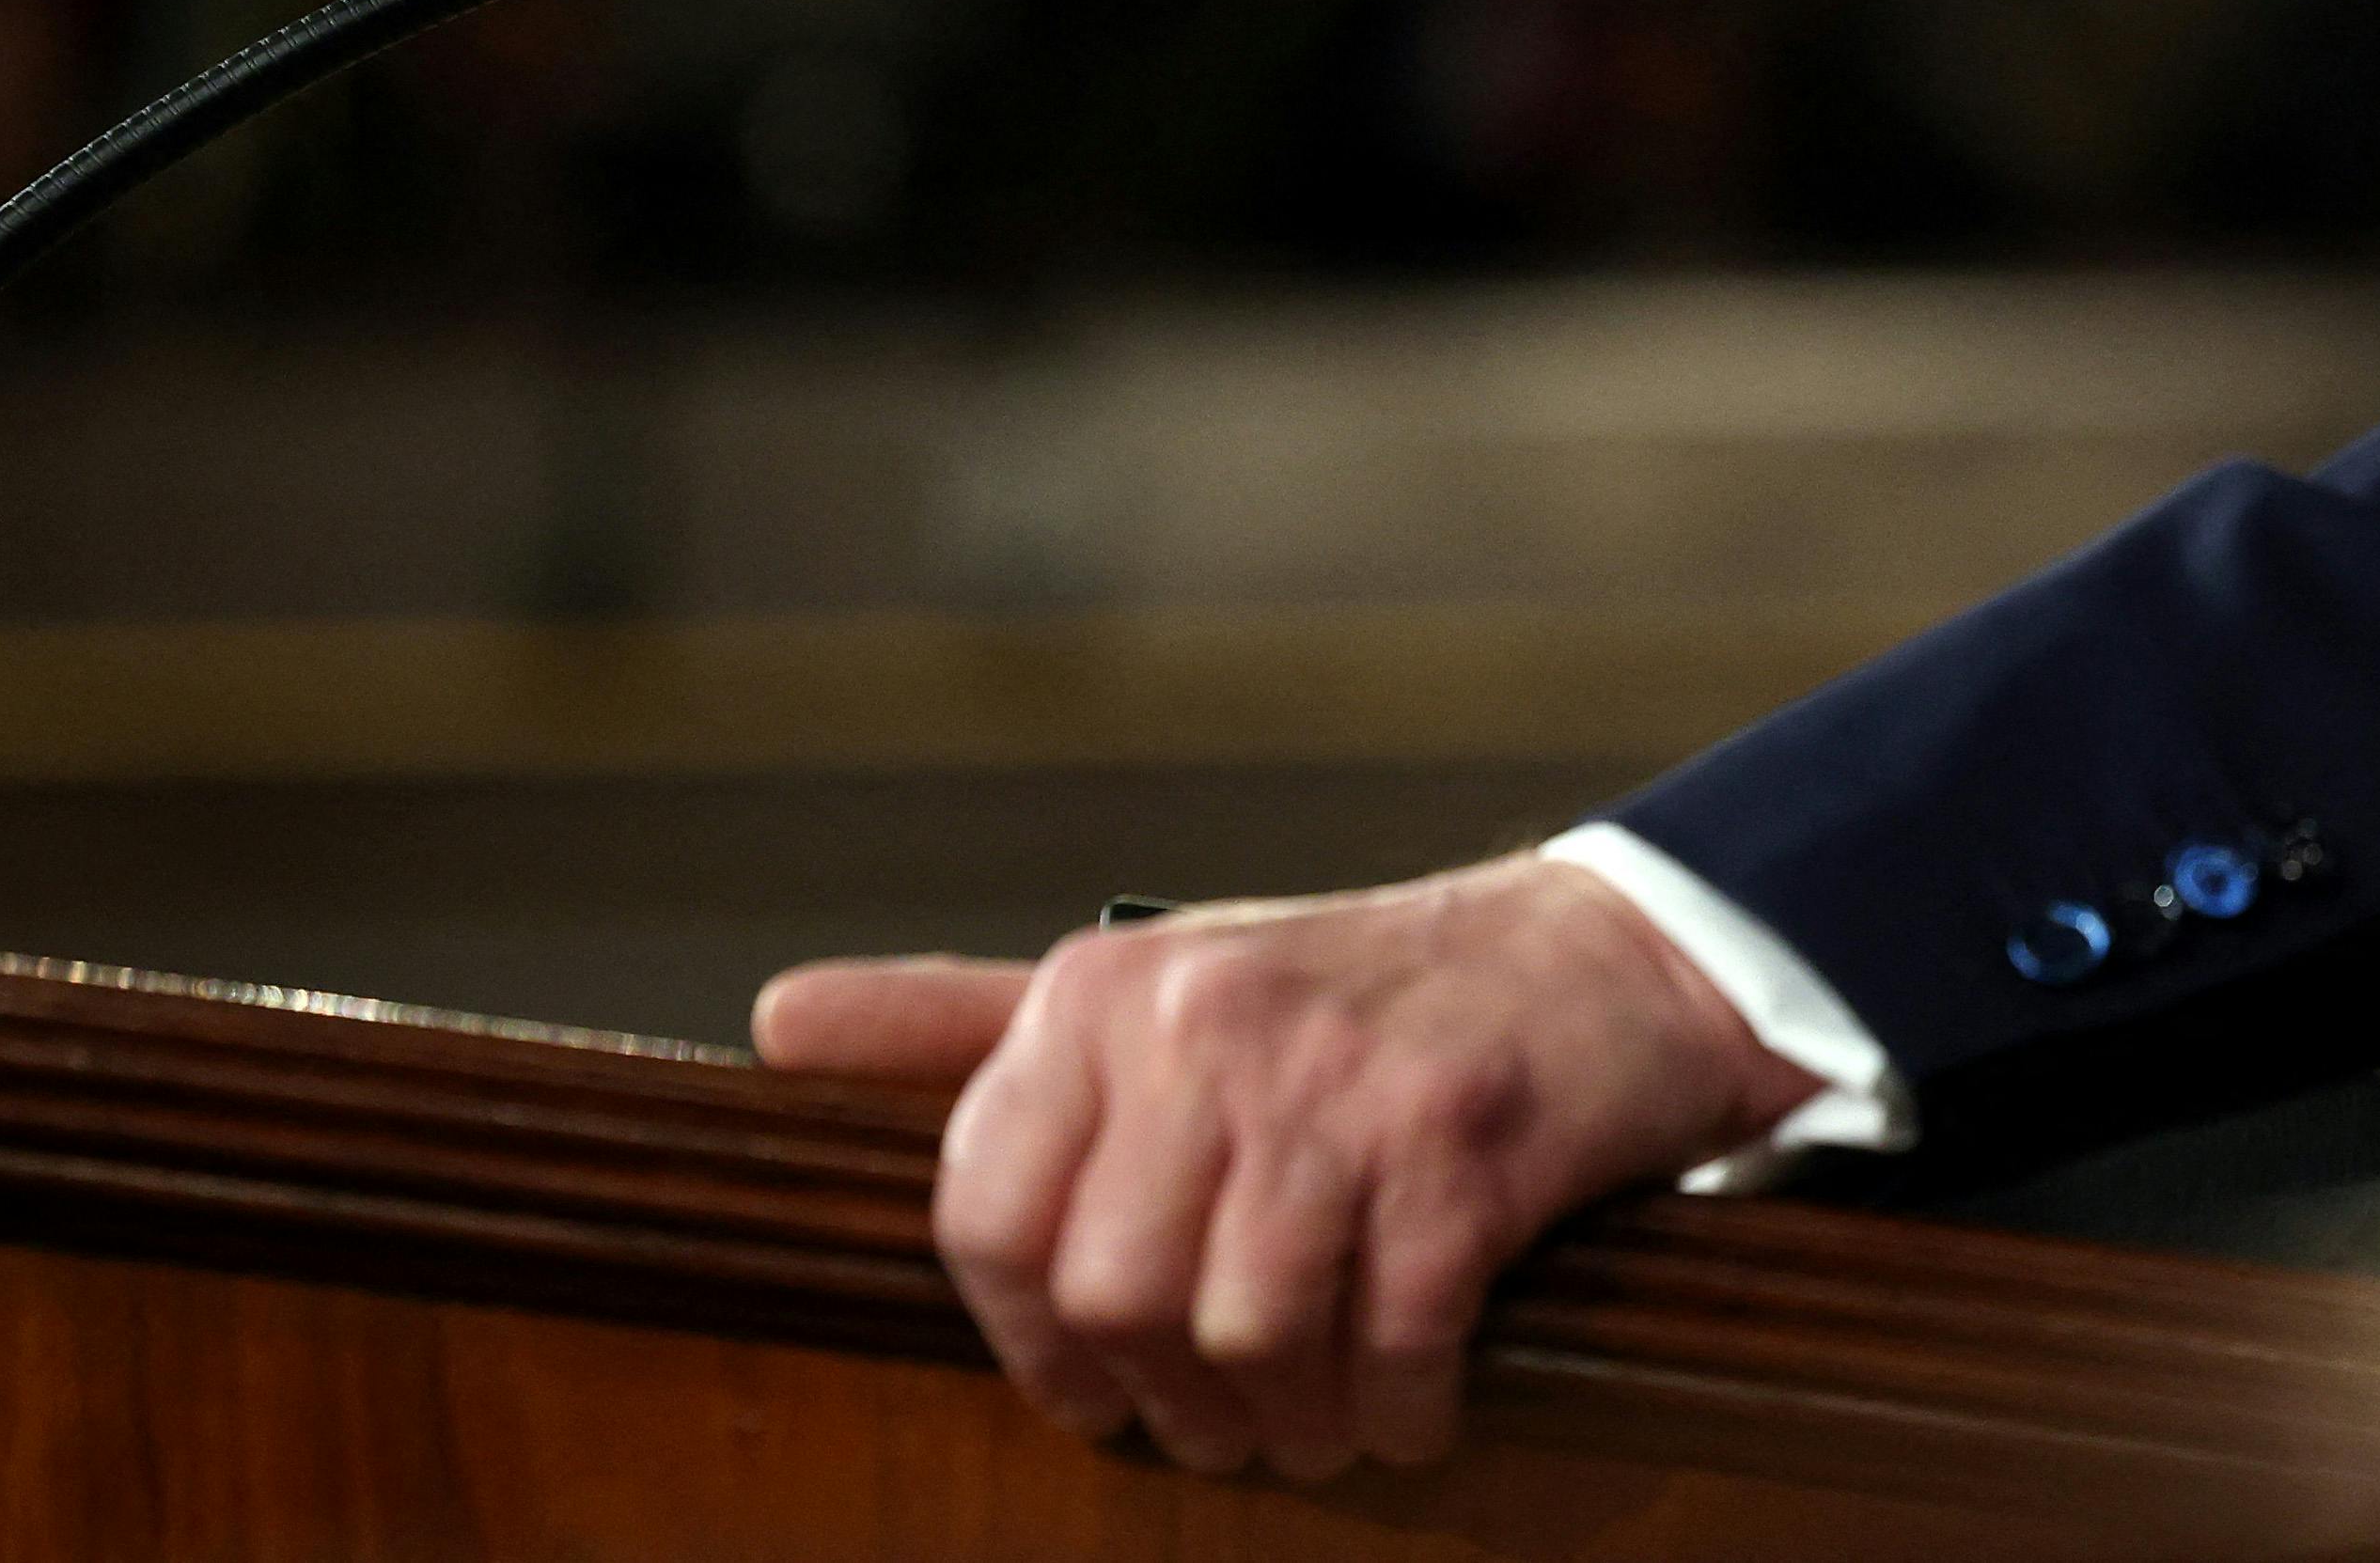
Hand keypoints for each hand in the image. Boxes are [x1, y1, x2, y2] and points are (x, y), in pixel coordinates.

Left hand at [753, 854, 1823, 1479]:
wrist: (1603, 958)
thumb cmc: (1354, 999)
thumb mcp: (1153, 989)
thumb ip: (965, 1021)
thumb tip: (776, 1023)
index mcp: (1106, 991)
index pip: (988, 1219)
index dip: (1031, 1344)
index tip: (1093, 1384)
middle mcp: (1208, 1020)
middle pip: (1116, 1298)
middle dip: (1174, 1398)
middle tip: (1229, 1420)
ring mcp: (1343, 1080)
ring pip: (1245, 1332)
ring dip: (1289, 1418)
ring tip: (1319, 1419)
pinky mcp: (1464, 1141)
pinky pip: (1390, 1339)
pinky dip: (1398, 1406)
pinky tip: (1412, 1398)